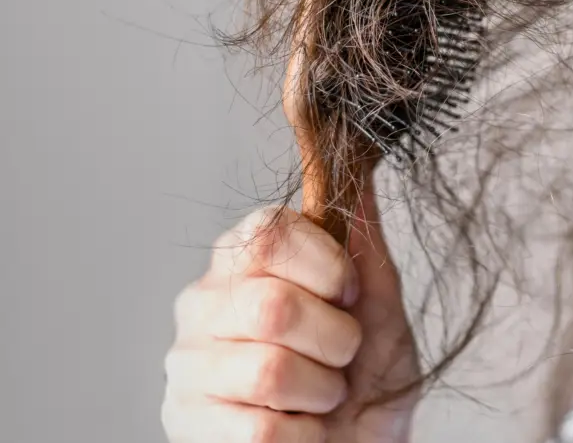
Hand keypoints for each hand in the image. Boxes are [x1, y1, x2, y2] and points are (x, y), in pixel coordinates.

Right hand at [162, 187, 420, 442]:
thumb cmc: (365, 376)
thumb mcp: (378, 304)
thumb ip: (362, 238)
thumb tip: (357, 165)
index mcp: (245, 261)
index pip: (270, 231)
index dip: (327, 267)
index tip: (349, 295)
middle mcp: (203, 304)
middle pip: (273, 305)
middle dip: (335, 340)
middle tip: (343, 357)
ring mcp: (188, 366)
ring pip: (269, 370)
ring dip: (322, 391)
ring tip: (322, 396)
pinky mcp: (186, 424)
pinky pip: (260, 430)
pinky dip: (304, 436)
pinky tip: (301, 429)